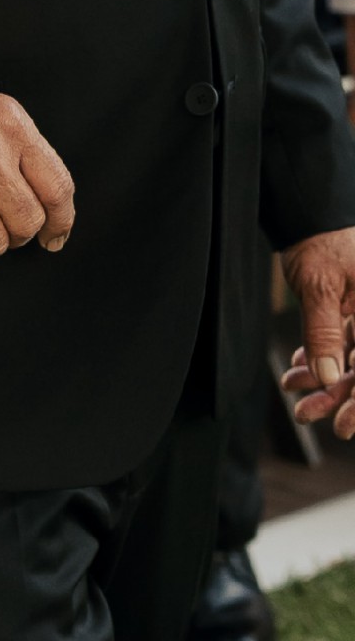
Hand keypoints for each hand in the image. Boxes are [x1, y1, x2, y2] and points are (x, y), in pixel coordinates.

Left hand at [280, 227, 354, 439]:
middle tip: (306, 415)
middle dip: (336, 395)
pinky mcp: (353, 313)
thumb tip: (327, 378)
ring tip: (293, 389)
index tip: (341, 425)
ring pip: (351, 360)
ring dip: (323, 379)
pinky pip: (341, 345)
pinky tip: (298, 371)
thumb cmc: (320, 241)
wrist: (311, 215)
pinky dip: (320, 358)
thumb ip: (325, 331)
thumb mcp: (320, 286)